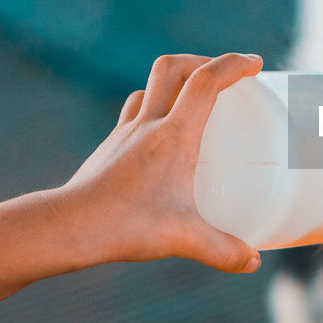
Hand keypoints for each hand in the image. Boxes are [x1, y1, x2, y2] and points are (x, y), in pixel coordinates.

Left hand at [60, 52, 263, 273]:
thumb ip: (224, 251)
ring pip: (148, 87)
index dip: (233, 65)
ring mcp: (124, 134)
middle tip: (224, 76)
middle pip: (172, 69)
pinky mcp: (110, 148)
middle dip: (202, 61)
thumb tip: (252, 261)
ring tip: (193, 101)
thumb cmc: (126, 226)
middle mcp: (147, 125)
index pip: (206, 81)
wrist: (67, 227)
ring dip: (174, 83)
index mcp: (173, 135)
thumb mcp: (185, 239)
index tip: (255, 65)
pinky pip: (133, 114)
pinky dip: (152, 110)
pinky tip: (162, 137)